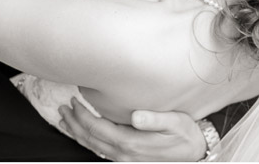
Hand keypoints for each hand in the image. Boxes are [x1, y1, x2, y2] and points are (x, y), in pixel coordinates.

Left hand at [58, 100, 206, 160]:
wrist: (195, 154)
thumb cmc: (185, 134)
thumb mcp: (175, 122)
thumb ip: (155, 120)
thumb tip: (135, 116)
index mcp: (131, 142)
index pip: (97, 128)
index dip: (82, 114)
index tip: (74, 100)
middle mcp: (123, 154)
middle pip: (90, 138)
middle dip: (74, 123)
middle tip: (63, 108)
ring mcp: (124, 159)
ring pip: (92, 146)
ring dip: (77, 133)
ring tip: (65, 121)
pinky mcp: (127, 160)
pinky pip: (100, 151)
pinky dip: (88, 142)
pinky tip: (84, 135)